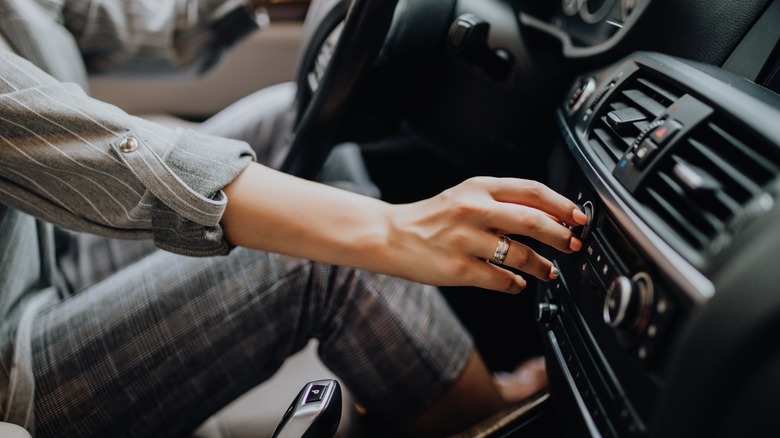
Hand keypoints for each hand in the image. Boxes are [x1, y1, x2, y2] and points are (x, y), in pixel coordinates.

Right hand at [384, 177, 587, 293]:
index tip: (579, 217)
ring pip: (521, 255)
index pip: (532, 192)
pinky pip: (501, 280)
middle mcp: (473, 210)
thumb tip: (546, 215)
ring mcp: (466, 240)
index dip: (562, 205)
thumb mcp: (465, 196)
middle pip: (533, 221)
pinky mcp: (459, 269)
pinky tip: (518, 284)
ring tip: (550, 271)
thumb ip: (501, 201)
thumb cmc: (431, 218)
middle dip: (561, 236)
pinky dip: (516, 284)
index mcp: (479, 187)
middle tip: (573, 245)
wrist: (390, 235)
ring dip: (543, 266)